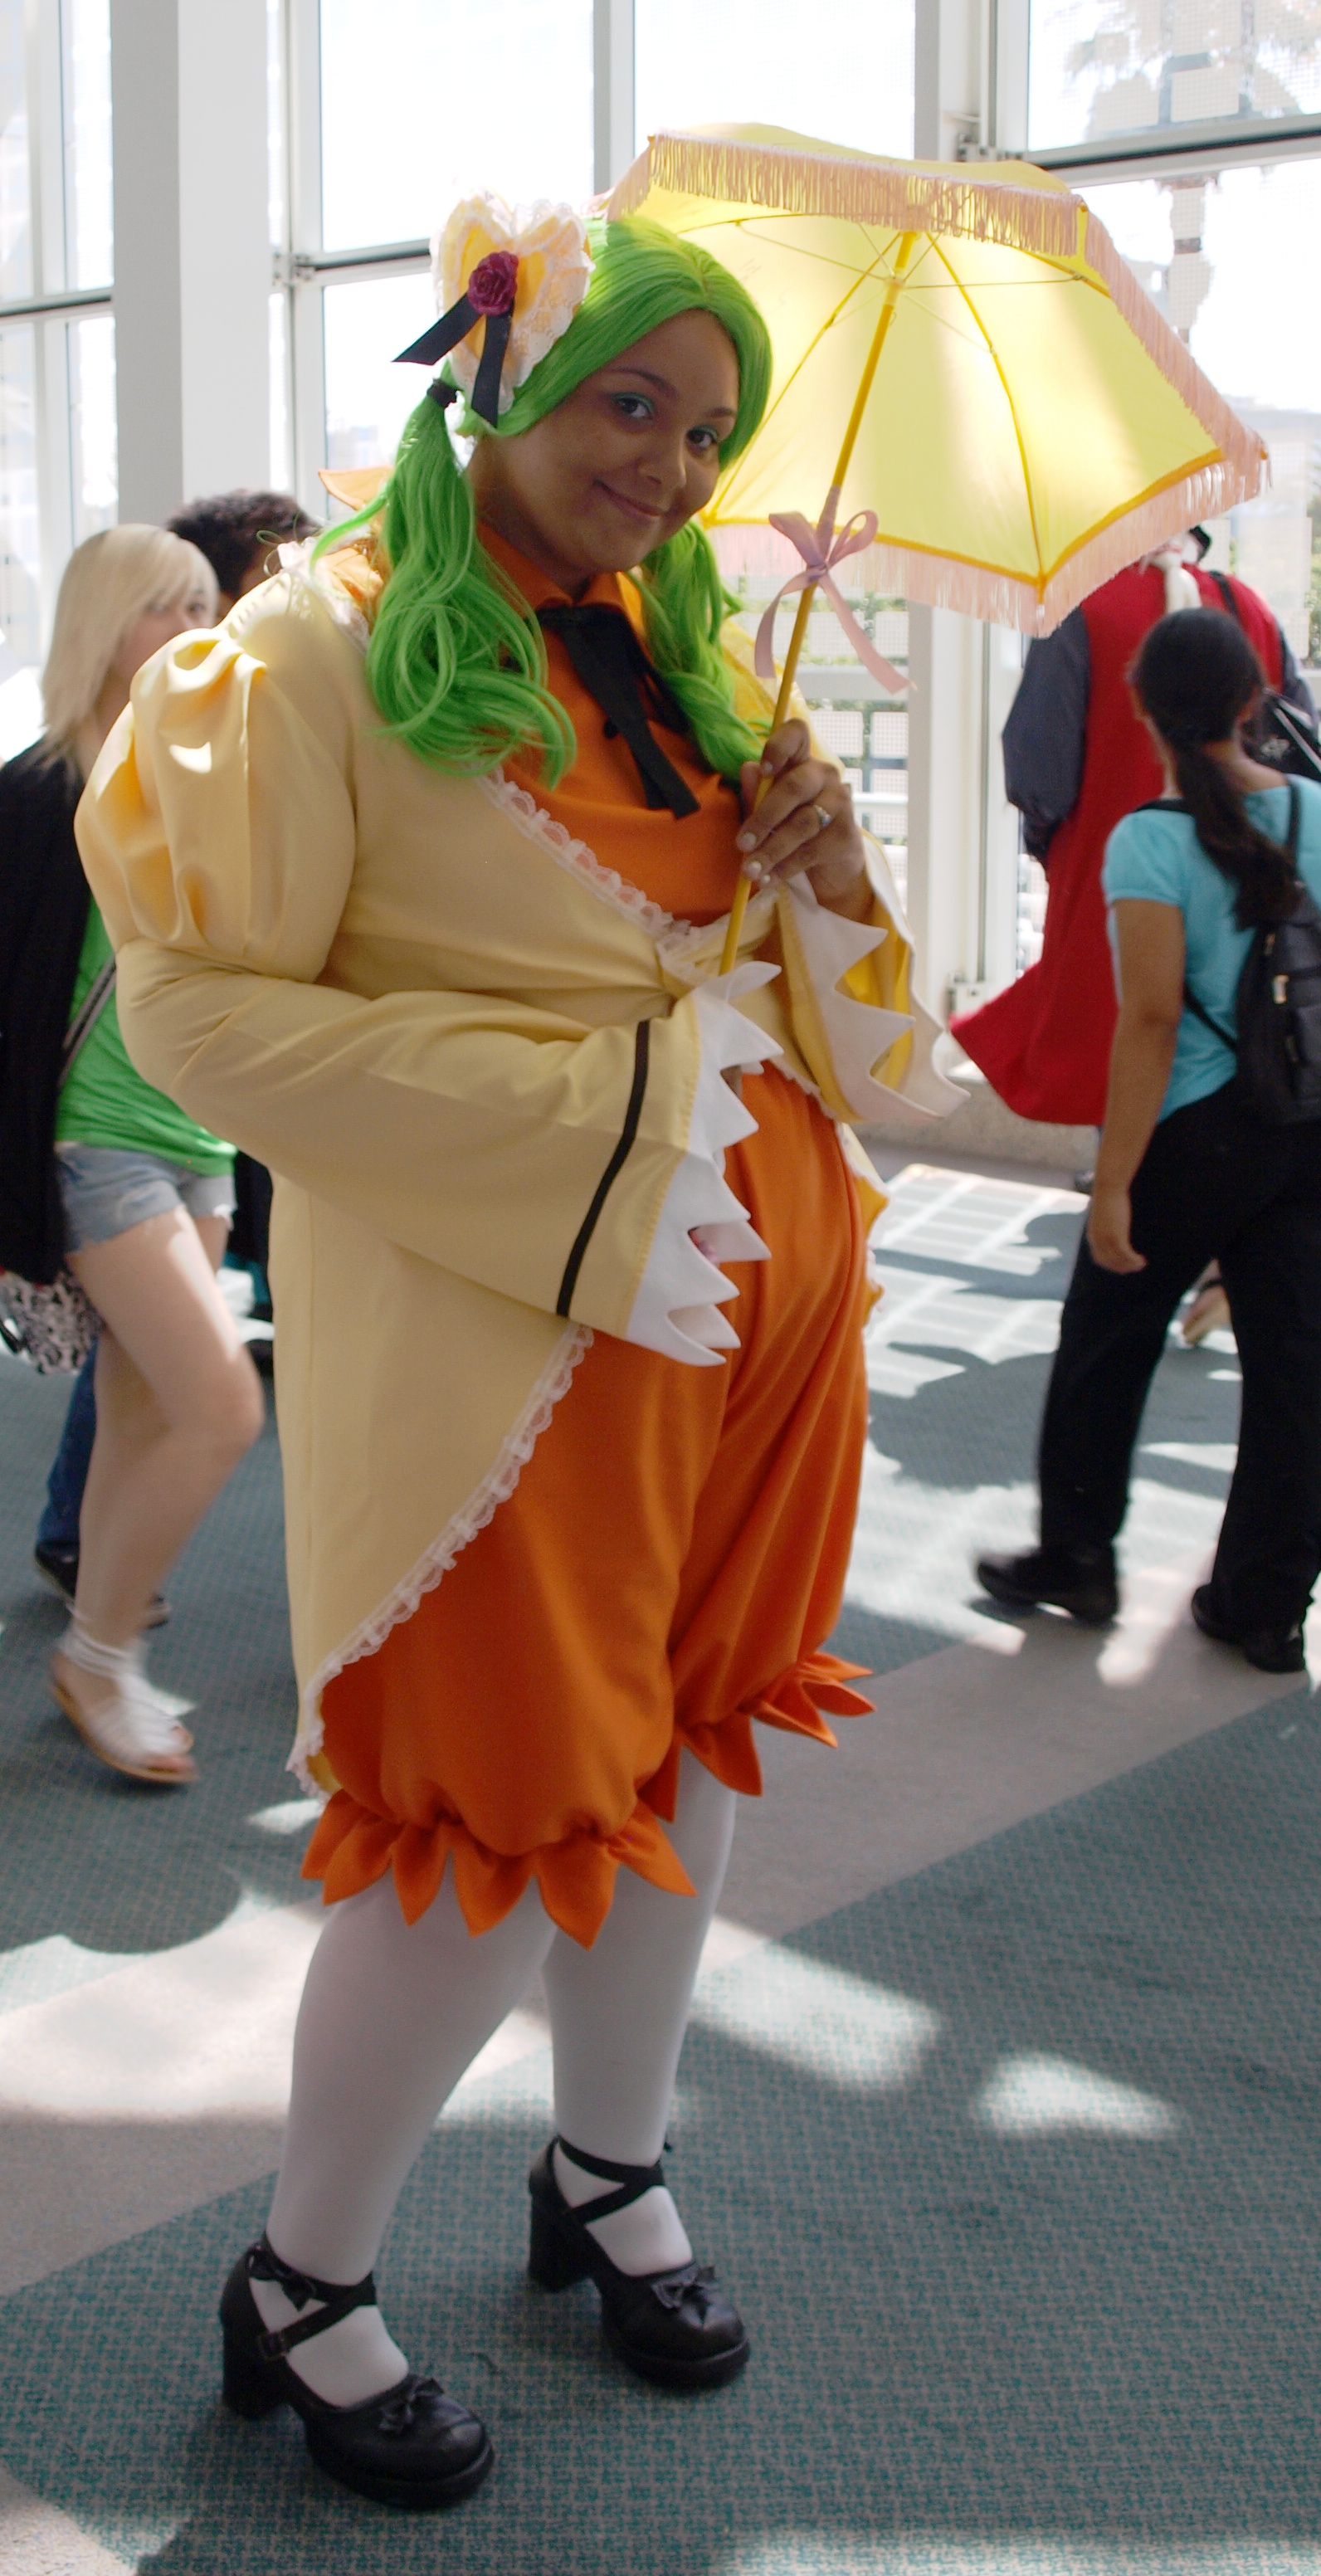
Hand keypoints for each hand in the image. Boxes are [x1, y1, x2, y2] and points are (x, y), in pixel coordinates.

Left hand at [737, 720, 869, 917]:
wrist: (830, 862)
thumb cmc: (791, 827)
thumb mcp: (768, 812)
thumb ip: (756, 794)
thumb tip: (748, 769)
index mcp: (801, 760)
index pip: (797, 733)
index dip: (780, 745)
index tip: (765, 770)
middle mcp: (824, 775)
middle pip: (794, 787)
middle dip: (764, 818)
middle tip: (742, 843)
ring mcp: (840, 802)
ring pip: (802, 824)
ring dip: (772, 850)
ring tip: (751, 870)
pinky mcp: (845, 834)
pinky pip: (811, 850)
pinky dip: (786, 867)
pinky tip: (769, 878)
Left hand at [1087, 1183, 1145, 1273]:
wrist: (1108, 1188)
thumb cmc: (1107, 1196)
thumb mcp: (1103, 1213)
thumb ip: (1105, 1222)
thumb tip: (1111, 1223)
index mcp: (1093, 1236)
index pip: (1100, 1258)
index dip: (1111, 1265)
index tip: (1122, 1267)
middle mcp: (1097, 1240)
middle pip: (1109, 1262)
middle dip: (1122, 1267)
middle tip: (1134, 1268)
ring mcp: (1106, 1239)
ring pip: (1119, 1260)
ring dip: (1131, 1265)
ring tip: (1141, 1264)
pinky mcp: (1116, 1236)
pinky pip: (1126, 1255)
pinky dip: (1134, 1260)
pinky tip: (1142, 1260)